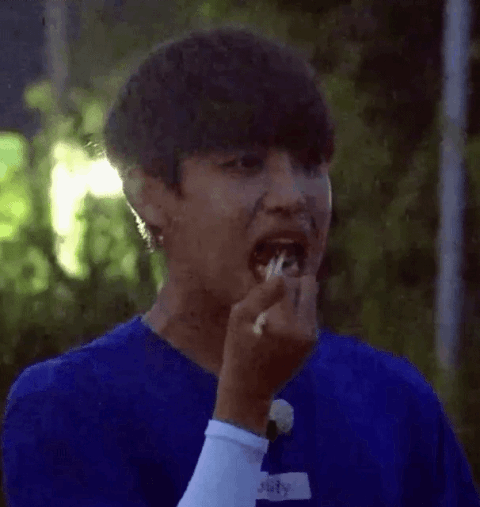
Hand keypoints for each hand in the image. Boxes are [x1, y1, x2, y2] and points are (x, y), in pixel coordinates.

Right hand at [217, 268, 318, 404]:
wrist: (250, 391)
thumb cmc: (239, 354)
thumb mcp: (239, 321)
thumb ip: (260, 295)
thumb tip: (280, 276)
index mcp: (288, 323)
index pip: (291, 283)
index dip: (278, 276)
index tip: (265, 276)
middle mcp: (307, 328)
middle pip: (307, 288)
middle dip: (292, 283)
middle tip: (272, 287)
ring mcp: (312, 337)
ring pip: (310, 300)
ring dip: (296, 296)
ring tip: (274, 303)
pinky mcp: (312, 343)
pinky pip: (309, 314)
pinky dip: (297, 310)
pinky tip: (279, 317)